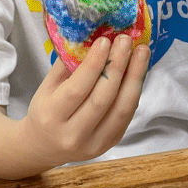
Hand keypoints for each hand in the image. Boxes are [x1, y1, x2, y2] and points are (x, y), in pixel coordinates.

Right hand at [19, 35, 149, 167]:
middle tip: (126, 41)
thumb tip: (92, 40)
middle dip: (118, 66)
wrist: (45, 147)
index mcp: (52, 116)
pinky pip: (127, 116)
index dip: (94, 64)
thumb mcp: (46, 88)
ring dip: (135, 78)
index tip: (105, 41)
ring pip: (121, 109)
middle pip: (102, 98)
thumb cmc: (45, 111)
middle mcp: (73, 134)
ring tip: (141, 52)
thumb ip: (67, 66)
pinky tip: (138, 72)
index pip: (77, 89)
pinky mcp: (110, 145)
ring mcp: (94, 143)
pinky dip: (134, 91)